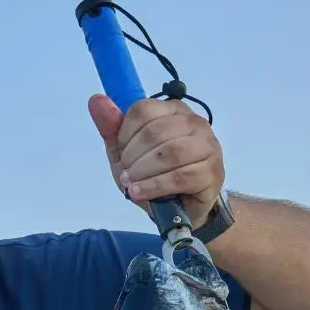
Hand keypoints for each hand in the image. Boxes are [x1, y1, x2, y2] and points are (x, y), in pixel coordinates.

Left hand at [88, 93, 224, 228]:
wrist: (181, 209)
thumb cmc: (154, 176)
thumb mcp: (125, 153)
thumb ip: (111, 128)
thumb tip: (96, 100)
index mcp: (173, 110)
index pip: (143, 110)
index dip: (125, 134)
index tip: (122, 154)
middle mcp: (194, 122)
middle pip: (155, 132)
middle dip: (133, 157)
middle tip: (127, 175)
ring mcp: (208, 146)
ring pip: (171, 153)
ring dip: (144, 172)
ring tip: (132, 185)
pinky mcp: (212, 171)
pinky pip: (181, 176)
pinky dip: (155, 186)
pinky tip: (141, 193)